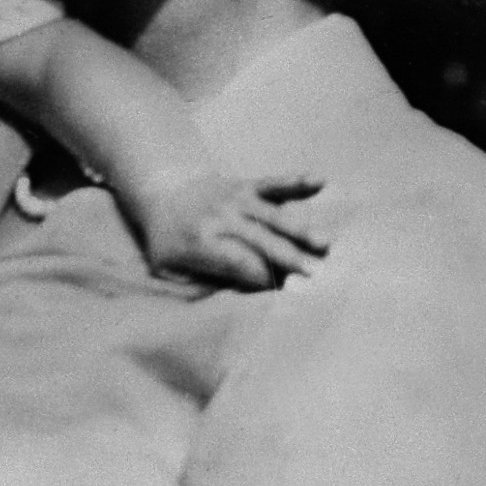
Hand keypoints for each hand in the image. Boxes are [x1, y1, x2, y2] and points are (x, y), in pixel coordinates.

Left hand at [129, 171, 330, 288]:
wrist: (160, 192)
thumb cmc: (168, 242)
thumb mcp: (169, 271)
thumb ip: (198, 288)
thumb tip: (233, 303)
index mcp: (200, 242)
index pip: (241, 264)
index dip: (264, 279)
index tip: (288, 293)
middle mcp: (220, 218)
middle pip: (263, 242)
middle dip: (290, 259)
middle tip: (318, 275)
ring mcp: (235, 199)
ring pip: (274, 216)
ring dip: (301, 230)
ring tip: (325, 244)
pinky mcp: (247, 186)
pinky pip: (273, 184)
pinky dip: (295, 182)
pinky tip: (319, 182)